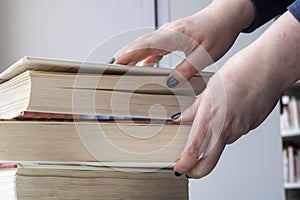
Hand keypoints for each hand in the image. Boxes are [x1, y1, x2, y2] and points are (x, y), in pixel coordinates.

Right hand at [114, 0, 254, 86]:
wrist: (226, 17)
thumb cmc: (218, 31)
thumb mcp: (205, 55)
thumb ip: (187, 69)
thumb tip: (171, 82)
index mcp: (173, 36)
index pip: (144, 46)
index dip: (128, 55)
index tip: (114, 63)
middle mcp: (167, 33)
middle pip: (139, 44)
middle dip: (123, 56)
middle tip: (110, 68)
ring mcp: (168, 34)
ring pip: (144, 45)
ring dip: (131, 56)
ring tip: (120, 69)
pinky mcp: (171, 37)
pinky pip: (154, 47)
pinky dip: (145, 56)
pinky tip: (143, 66)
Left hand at [174, 11, 299, 177]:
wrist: (269, 68)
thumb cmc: (240, 72)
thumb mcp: (209, 90)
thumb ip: (195, 108)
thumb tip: (182, 117)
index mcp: (211, 117)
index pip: (194, 150)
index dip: (184, 164)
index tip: (179, 168)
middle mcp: (226, 128)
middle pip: (209, 162)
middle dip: (197, 170)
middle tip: (189, 168)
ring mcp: (240, 129)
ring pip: (223, 142)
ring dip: (214, 138)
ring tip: (216, 117)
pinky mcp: (251, 126)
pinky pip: (235, 131)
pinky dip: (229, 126)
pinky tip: (231, 110)